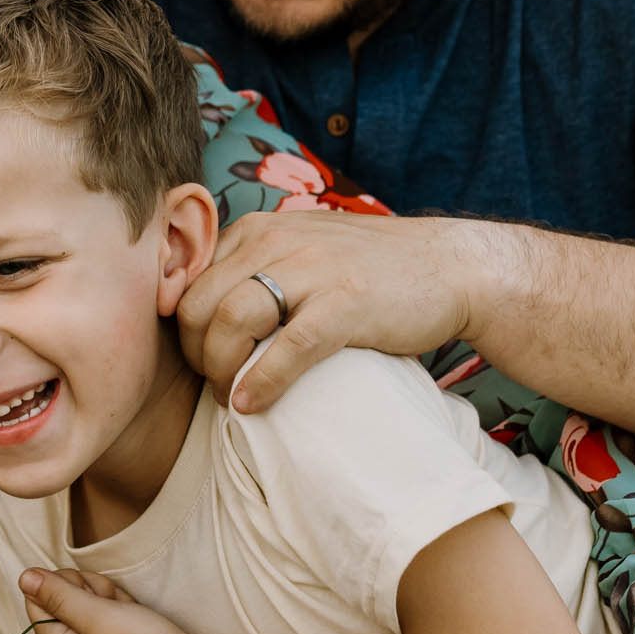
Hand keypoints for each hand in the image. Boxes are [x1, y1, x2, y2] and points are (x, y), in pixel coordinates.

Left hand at [19, 568, 204, 633]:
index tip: (90, 597)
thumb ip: (57, 596)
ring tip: (128, 616)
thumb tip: (23, 577)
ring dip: (110, 597)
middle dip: (90, 589)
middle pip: (63, 593)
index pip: (37, 596)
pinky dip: (122, 607)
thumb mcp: (97, 616)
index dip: (65, 585)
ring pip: (89, 597)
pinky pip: (108, 609)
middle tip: (112, 607)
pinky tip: (136, 619)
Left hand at [175, 212, 478, 413]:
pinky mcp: (345, 303)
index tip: (199, 357)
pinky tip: (252, 403)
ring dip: (221, 370)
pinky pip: (287, 348)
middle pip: (200, 304)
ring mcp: (312, 271)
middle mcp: (276, 241)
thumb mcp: (301, 250)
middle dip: (196, 353)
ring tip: (230, 396)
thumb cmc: (369, 269)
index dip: (185, 328)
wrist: (449, 266)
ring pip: (232, 321)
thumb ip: (255, 268)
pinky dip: (261, 381)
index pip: (190, 280)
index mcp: (258, 230)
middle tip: (214, 383)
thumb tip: (204, 313)